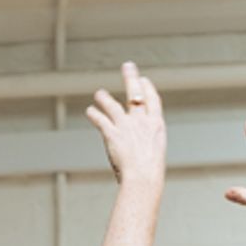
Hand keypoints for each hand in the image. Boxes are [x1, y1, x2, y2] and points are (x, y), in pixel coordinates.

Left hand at [85, 62, 165, 189]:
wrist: (144, 178)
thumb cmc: (149, 175)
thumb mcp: (154, 155)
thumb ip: (146, 145)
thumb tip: (139, 150)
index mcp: (156, 126)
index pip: (154, 100)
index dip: (148, 88)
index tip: (144, 80)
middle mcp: (141, 122)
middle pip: (135, 94)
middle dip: (131, 78)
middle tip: (127, 66)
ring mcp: (126, 126)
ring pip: (113, 105)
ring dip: (105, 98)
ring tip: (99, 94)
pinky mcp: (112, 133)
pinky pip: (101, 119)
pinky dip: (94, 114)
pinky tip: (90, 111)